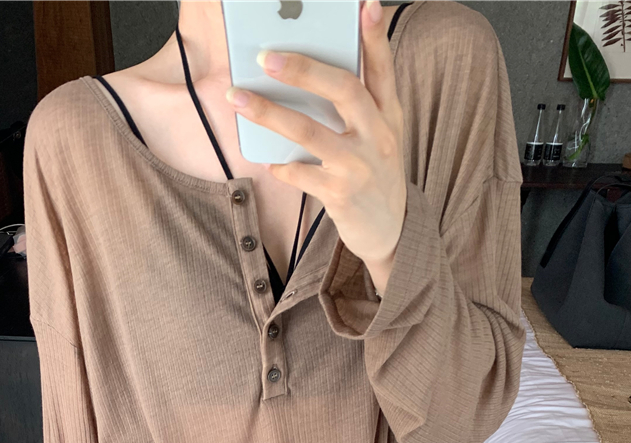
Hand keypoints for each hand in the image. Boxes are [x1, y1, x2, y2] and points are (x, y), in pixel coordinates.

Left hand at [225, 0, 405, 286]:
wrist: (391, 232)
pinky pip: (301, 174)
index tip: (365, 4)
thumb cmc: (376, 175)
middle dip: (303, 69)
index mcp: (390, 115)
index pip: (383, 67)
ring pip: (310, 131)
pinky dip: (281, 166)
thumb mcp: (381, 136)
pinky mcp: (341, 195)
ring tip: (239, 97)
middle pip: (343, 89)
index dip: (374, 35)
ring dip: (270, 112)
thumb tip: (313, 72)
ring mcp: (359, 166)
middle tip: (266, 57)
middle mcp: (379, 136)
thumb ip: (360, 105)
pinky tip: (269, 160)